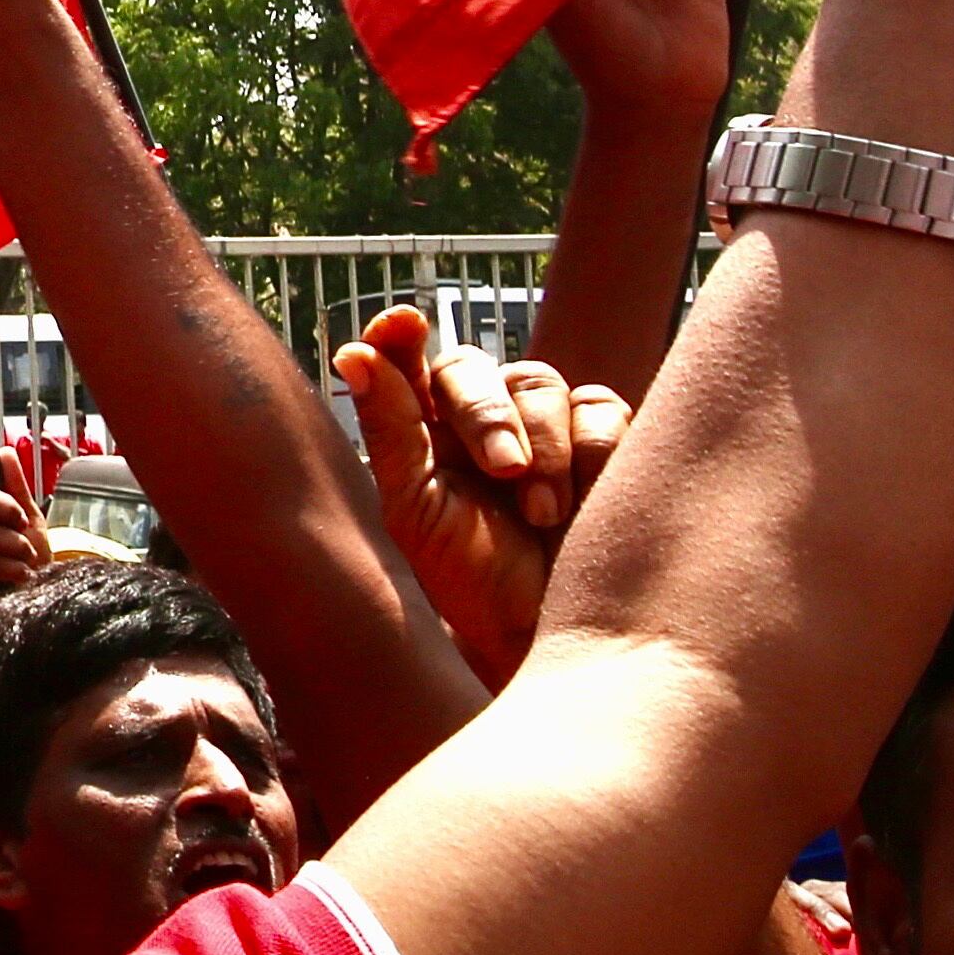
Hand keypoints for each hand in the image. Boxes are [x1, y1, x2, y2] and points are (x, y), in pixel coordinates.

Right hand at [0, 467, 48, 613]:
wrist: (30, 598)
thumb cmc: (27, 559)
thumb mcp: (30, 519)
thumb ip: (17, 488)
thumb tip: (5, 453)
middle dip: (5, 507)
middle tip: (24, 524)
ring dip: (16, 545)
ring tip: (26, 559)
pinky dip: (11, 568)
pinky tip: (19, 576)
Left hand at [334, 305, 631, 689]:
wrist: (548, 630)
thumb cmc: (470, 579)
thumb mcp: (416, 510)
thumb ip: (392, 429)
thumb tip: (352, 352)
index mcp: (424, 431)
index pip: (406, 361)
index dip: (399, 335)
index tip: (403, 324)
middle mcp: (480, 418)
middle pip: (476, 367)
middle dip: (489, 413)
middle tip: (505, 472)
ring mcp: (543, 425)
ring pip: (540, 381)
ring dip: (545, 446)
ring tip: (543, 514)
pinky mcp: (601, 441)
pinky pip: (600, 407)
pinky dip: (592, 450)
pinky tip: (586, 502)